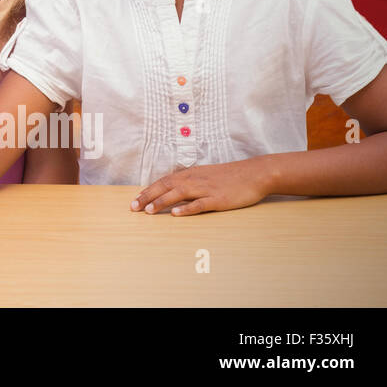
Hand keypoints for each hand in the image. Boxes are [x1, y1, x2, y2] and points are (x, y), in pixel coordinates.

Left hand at [131, 158, 273, 215]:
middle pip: (165, 187)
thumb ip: (190, 182)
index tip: (134, 199)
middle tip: (133, 208)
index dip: (148, 191)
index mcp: (190, 174)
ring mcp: (206, 189)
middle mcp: (194, 180)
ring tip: (148, 211)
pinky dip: (186, 208)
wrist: (253, 173)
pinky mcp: (218, 199)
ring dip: (162, 202)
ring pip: (178, 194)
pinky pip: (199, 204)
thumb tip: (174, 190)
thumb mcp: (205, 175)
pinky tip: (175, 213)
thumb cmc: (229, 176)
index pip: (163, 182)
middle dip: (147, 197)